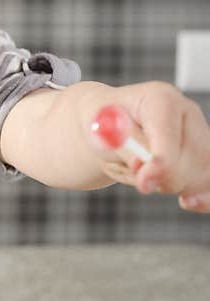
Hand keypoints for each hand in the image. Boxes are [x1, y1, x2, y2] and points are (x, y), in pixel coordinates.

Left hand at [85, 81, 209, 212]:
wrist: (107, 125)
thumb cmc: (102, 125)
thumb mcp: (100, 134)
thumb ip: (126, 151)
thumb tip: (144, 172)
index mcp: (159, 99)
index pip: (170, 136)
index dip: (160, 164)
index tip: (143, 183)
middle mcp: (187, 111)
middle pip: (192, 160)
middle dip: (160, 177)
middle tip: (131, 171)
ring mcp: (200, 132)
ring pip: (200, 175)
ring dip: (167, 185)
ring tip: (140, 171)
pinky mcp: (204, 152)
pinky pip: (208, 183)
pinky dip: (197, 197)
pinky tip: (187, 201)